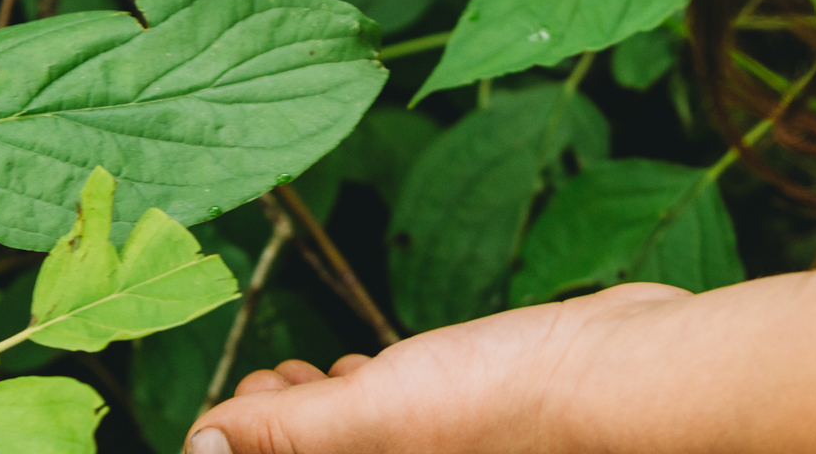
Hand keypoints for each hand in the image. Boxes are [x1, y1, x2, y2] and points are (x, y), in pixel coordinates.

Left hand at [187, 284, 689, 453]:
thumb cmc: (501, 401)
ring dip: (311, 412)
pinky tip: (355, 369)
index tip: (218, 414)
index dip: (242, 450)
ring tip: (291, 377)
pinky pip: (395, 420)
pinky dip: (362, 397)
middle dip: (273, 431)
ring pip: (354, 442)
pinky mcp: (465, 418)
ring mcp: (437, 450)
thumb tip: (201, 440)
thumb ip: (286, 432)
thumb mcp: (372, 412)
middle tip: (254, 388)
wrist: (615, 372)